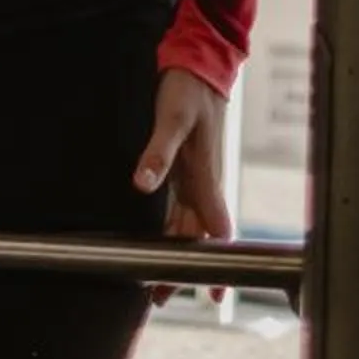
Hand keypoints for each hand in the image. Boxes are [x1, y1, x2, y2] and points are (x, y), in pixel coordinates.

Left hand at [134, 67, 232, 300]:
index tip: (213, 296)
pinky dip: (170, 225)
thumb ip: (158, 152)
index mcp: (206, 177)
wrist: (198, 61)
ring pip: (187, 222)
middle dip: (183, 267)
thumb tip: (143, 184)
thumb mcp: (172, 118)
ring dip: (174, 250)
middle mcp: (202, 181)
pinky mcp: (185, 163)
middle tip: (162, 296)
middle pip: (196, 235)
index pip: (215, 232)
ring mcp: (195, 173)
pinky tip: (157, 233)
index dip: (215, 265)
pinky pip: (180, 203)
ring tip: (155, 277)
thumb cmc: (190, 88)